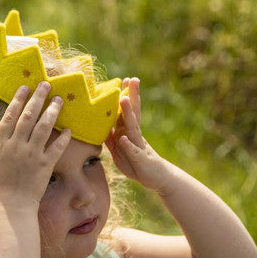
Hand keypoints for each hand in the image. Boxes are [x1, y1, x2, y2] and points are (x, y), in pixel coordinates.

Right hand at [0, 82, 71, 208]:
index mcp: (1, 146)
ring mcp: (32, 155)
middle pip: (28, 117)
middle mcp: (17, 146)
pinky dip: (64, 139)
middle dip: (38, 98)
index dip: (17, 101)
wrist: (10, 211)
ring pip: (44, 128)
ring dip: (52, 112)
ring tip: (60, 100)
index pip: (9, 117)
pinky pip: (57, 149)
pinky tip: (70, 129)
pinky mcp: (45, 166)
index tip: (24, 87)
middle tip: (46, 84)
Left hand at [106, 78, 170, 192]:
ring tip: (124, 100)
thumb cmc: (136, 163)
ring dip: (128, 114)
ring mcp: (138, 146)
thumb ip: (110, 138)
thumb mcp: (119, 150)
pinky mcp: (140, 160)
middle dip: (132, 96)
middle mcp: (135, 135)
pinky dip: (129, 145)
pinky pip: (133, 152)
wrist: (156, 179)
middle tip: (131, 79)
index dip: (125, 96)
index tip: (124, 80)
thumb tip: (100, 125)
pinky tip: (124, 139)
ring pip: (133, 128)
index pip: (126, 111)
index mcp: (129, 132)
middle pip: (133, 113)